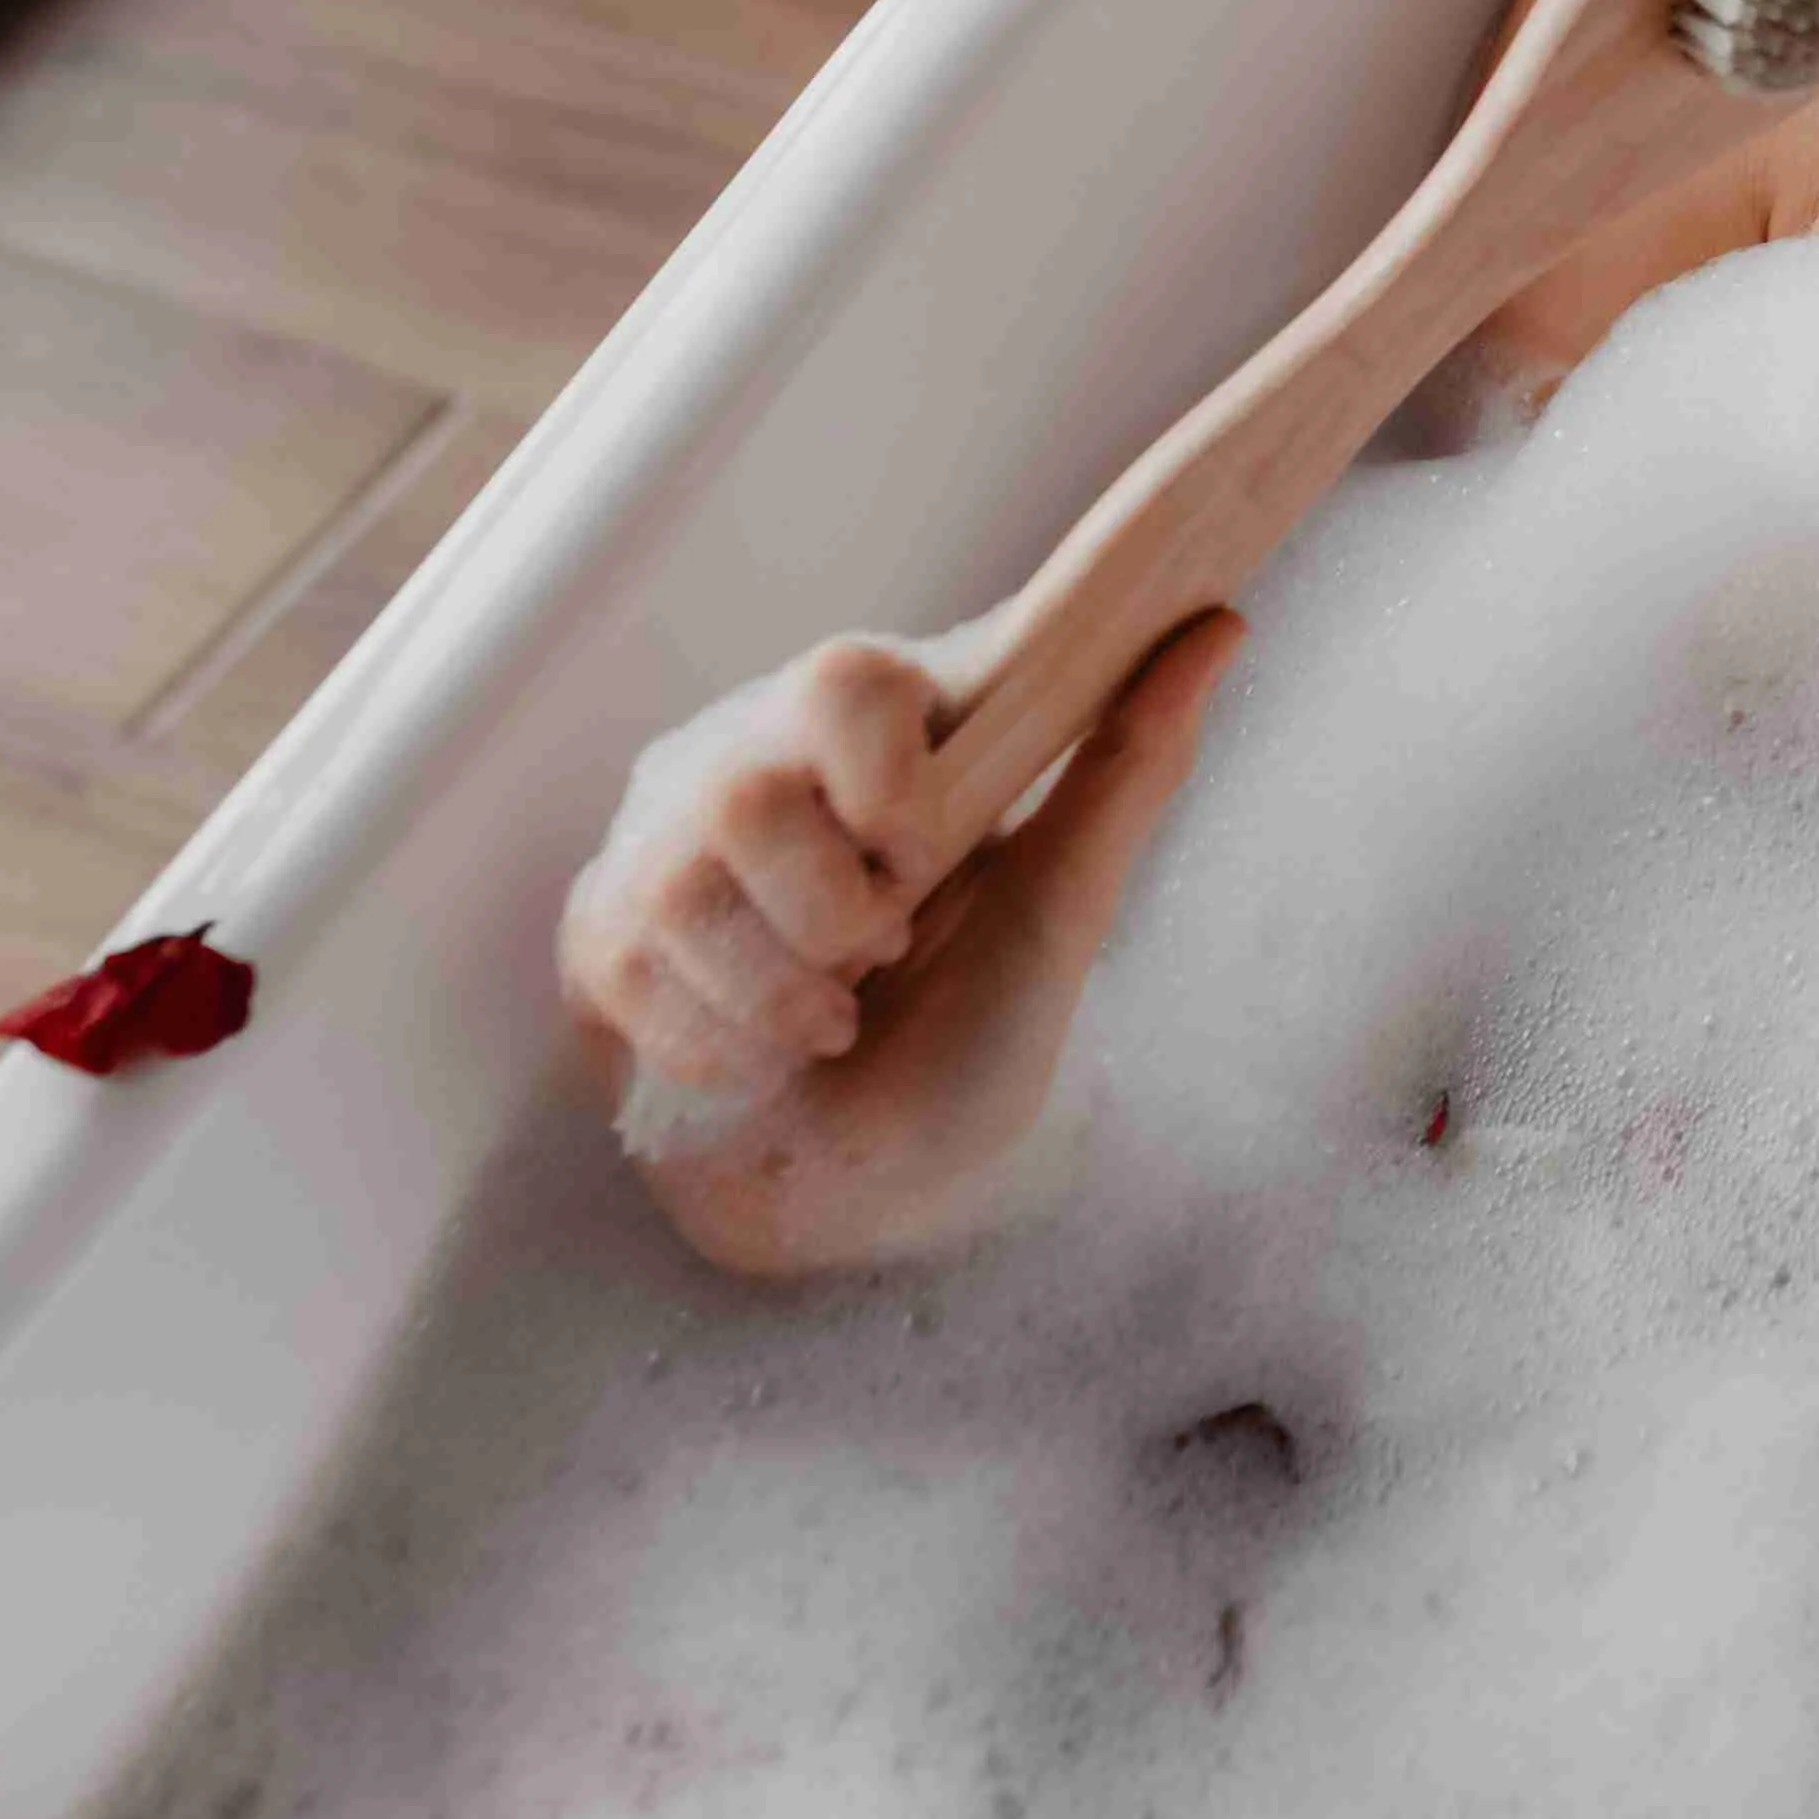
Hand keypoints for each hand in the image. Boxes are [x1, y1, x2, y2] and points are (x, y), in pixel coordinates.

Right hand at [553, 613, 1242, 1277]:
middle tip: (881, 957)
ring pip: (683, 888)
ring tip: (832, 1017)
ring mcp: (659, 848)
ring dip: (786, 994)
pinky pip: (635, 974)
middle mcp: (752, 760)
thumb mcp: (1062, 912)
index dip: (883, 776)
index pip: (844, 680)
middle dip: (834, 916)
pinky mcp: (600, 939)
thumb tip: (1218, 631)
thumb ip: (1129, 773)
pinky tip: (764, 1054)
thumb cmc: (969, 1033)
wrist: (874, 1187)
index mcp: (872, 731)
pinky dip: (728, 1046)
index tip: (921, 855)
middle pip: (746, 791)